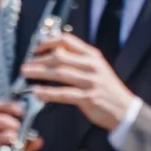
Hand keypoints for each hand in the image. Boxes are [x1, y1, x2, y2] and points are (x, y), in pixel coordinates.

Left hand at [19, 34, 134, 131]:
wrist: (125, 109)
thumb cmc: (108, 90)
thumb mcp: (97, 68)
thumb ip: (79, 60)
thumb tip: (54, 54)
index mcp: (93, 55)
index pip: (67, 40)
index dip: (48, 42)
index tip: (36, 48)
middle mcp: (92, 66)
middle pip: (60, 56)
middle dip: (39, 59)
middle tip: (25, 64)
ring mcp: (91, 81)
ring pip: (59, 73)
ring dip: (39, 73)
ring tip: (26, 74)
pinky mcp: (88, 98)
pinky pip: (63, 93)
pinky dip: (48, 92)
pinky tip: (37, 92)